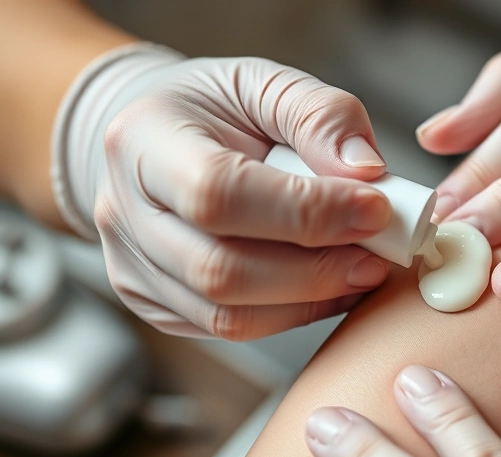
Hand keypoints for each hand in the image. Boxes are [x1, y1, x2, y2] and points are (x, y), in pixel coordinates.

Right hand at [53, 44, 392, 338]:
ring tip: (361, 270)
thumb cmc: (217, 109)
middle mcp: (122, 211)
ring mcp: (132, 267)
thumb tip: (367, 172)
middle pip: (221, 271)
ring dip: (311, 300)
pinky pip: (229, 329)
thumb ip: (321, 116)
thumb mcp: (267, 83)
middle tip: (379, 256)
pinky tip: (329, 287)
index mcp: (142, 140)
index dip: (306, 212)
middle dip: (316, 271)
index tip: (377, 209)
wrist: (159, 139)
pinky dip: (292, 314)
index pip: (220, 193)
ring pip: (227, 314)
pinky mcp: (154, 304)